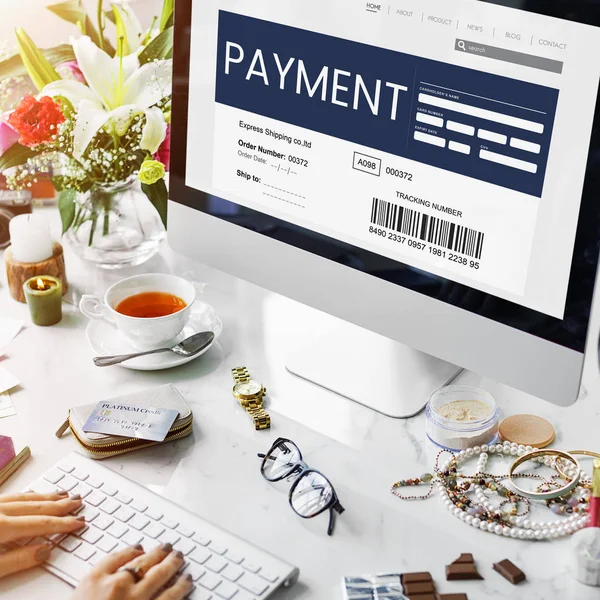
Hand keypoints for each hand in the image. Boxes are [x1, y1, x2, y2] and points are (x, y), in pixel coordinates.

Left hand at [0, 490, 84, 578]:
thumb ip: (16, 561)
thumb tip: (43, 552)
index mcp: (0, 527)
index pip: (40, 524)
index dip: (62, 523)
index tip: (78, 521)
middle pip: (36, 507)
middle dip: (60, 505)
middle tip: (77, 501)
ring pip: (25, 498)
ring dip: (46, 497)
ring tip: (63, 494)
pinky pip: (12, 496)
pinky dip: (28, 496)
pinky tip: (33, 496)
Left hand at [73, 543, 192, 599]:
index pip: (171, 596)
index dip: (181, 586)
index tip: (186, 579)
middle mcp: (133, 597)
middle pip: (160, 574)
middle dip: (172, 564)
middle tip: (177, 557)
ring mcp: (113, 584)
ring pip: (142, 562)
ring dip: (156, 554)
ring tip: (163, 548)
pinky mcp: (93, 577)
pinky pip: (117, 557)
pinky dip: (129, 551)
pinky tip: (136, 549)